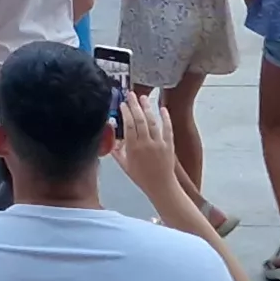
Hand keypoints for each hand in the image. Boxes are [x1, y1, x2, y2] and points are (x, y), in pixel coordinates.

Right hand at [115, 86, 187, 210]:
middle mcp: (146, 143)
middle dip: (134, 105)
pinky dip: (165, 118)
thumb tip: (110, 139)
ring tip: (143, 97)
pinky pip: (167, 128)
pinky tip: (162, 108)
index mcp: (133, 148)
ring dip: (147, 108)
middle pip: (139, 120)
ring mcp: (158, 143)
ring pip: (152, 122)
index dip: (125, 113)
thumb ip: (117, 152)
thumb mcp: (124, 166)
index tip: (123, 104)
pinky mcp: (169, 144)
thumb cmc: (141, 177)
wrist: (160, 186)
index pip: (128, 126)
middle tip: (131, 94)